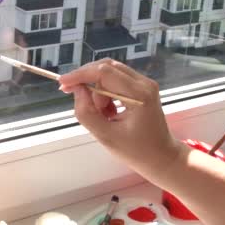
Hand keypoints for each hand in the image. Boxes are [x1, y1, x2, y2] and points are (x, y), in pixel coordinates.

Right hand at [58, 59, 182, 178]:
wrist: (162, 157)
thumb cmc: (137, 152)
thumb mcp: (106, 136)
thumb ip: (87, 113)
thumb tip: (77, 90)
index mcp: (139, 95)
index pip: (104, 72)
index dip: (80, 75)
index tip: (62, 84)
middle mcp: (144, 83)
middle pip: (106, 67)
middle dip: (87, 81)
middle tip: (75, 97)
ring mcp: (145, 83)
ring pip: (110, 73)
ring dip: (98, 90)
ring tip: (103, 115)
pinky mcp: (142, 87)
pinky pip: (116, 80)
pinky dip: (106, 92)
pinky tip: (109, 112)